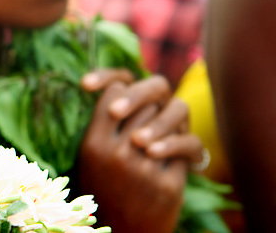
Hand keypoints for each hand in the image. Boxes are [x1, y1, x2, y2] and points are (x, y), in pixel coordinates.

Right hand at [77, 69, 202, 232]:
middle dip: (150, 107)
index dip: (125, 92)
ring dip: (168, 122)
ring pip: (168, 120)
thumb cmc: (103, 189)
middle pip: (146, 104)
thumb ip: (103, 125)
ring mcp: (144, 170)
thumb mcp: (90, 157)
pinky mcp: (169, 185)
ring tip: (162, 130)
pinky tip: (177, 152)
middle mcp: (117, 155)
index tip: (127, 102)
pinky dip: (183, 146)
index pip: (115, 91)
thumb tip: (122, 86)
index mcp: (93, 145)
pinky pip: (185, 145)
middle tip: (149, 116)